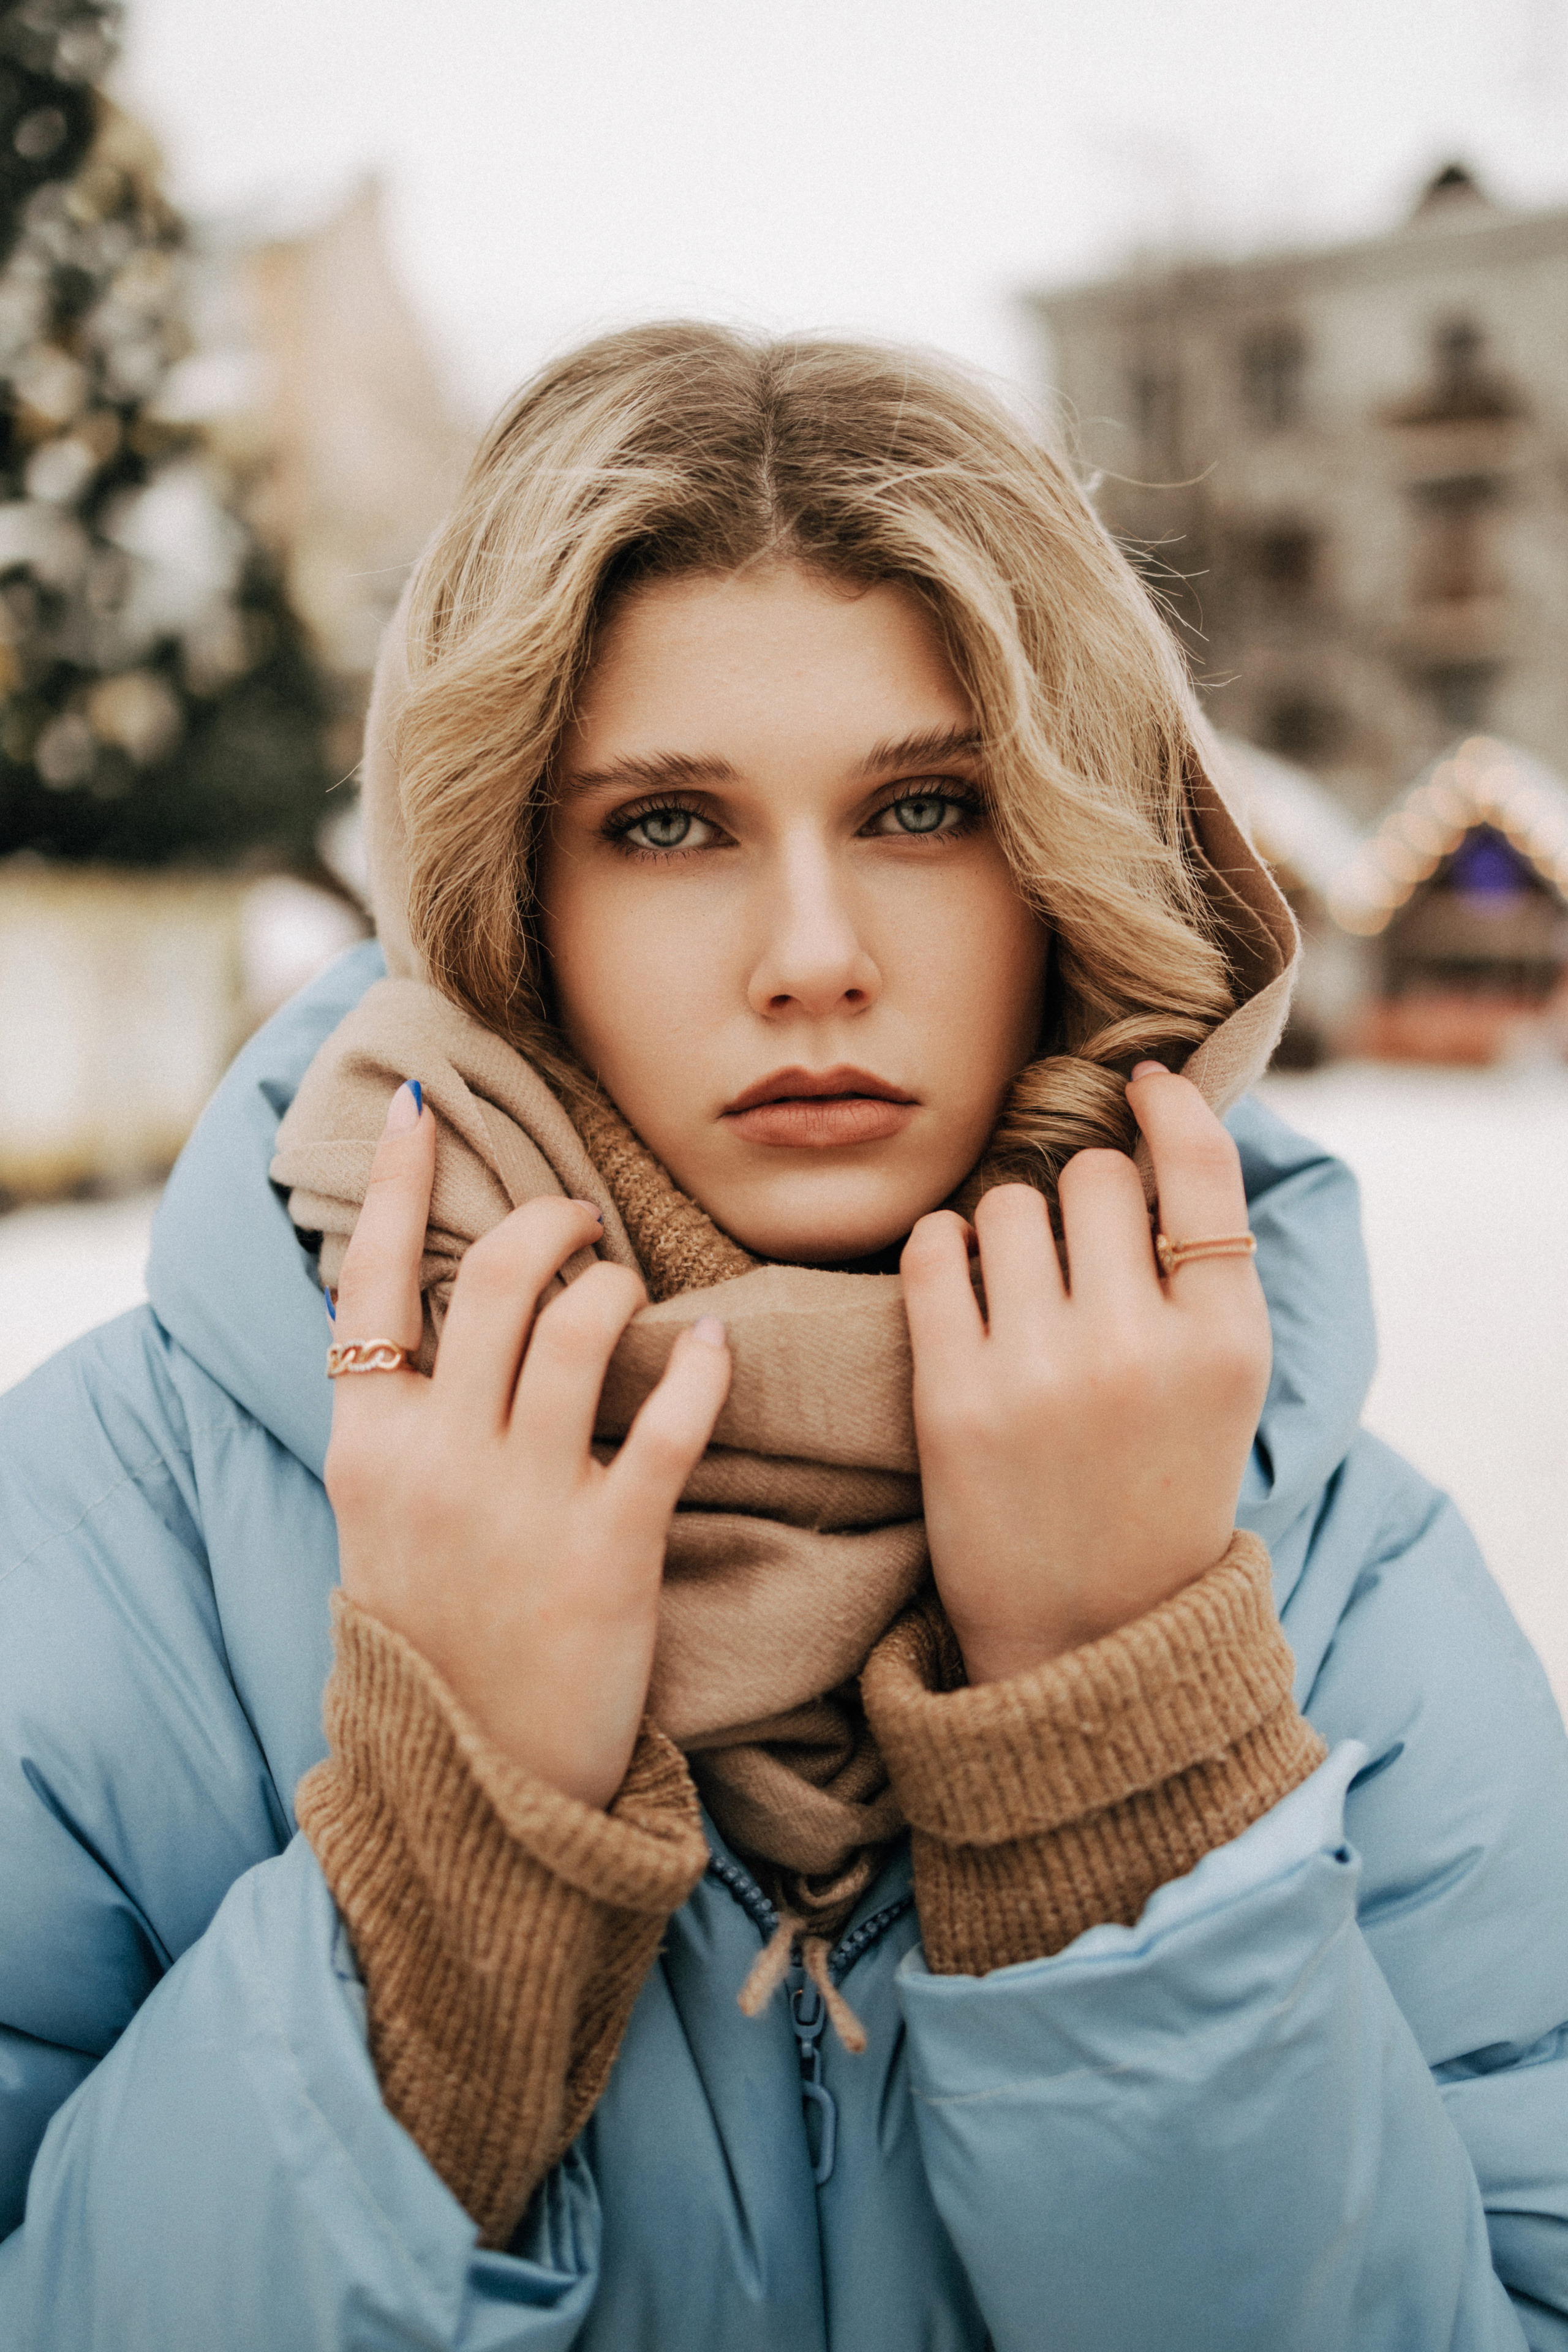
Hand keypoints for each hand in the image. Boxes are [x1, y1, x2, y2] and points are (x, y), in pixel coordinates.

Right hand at [323, 1082, 731, 1806]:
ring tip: (635, 1298)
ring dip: (620, 1284)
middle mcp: (438, 1458)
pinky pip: (670, 1421)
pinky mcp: (608, 1550)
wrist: (475, 1784)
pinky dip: (701, 1368)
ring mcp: (520, 1502)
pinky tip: (714, 1349)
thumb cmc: (437, 1638)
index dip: (396, 1181)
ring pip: (583, 1325)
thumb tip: (430, 1307)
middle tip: (582, 1223)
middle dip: (553, 1221)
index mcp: (369, 1445)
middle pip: (500, 1275)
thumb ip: (402, 1417)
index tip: (419, 1100)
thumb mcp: (381, 1521)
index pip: (372, 1281)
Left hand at [900, 1064, 1270, 1684]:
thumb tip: (1154, 1122)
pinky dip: (942, 1248)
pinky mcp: (952, 1399)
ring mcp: (1040, 1374)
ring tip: (1018, 1282)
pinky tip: (959, 1279)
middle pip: (1093, 1176)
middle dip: (1080, 1192)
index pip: (1201, 1170)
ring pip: (1005, 1204)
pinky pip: (933, 1252)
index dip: (1168, 1107)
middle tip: (1075, 1247)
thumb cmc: (1157, 1490)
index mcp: (1226, 1343)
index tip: (1141, 1084)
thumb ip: (1201, 1269)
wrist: (1091, 1639)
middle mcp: (1138, 1349)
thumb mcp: (1223, 1385)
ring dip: (1006, 1222)